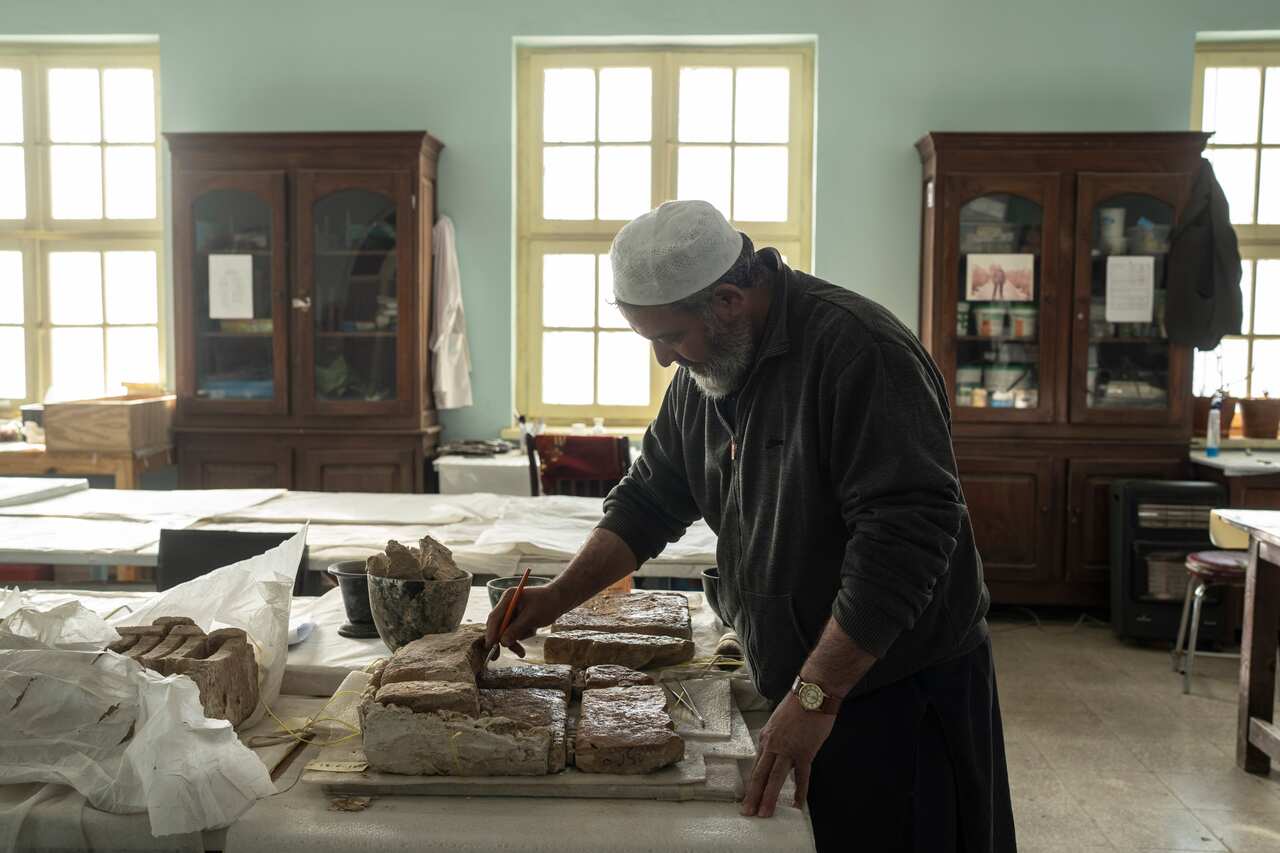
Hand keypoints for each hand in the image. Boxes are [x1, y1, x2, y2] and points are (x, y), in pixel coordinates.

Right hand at [483, 585, 566, 657]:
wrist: (559, 600)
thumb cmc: (547, 604)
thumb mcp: (532, 617)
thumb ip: (517, 629)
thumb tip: (503, 642)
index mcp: (508, 598)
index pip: (495, 617)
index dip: (491, 632)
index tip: (490, 646)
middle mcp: (506, 605)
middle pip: (497, 626)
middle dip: (501, 641)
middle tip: (496, 657)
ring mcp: (510, 612)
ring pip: (505, 632)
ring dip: (513, 641)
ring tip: (523, 651)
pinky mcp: (516, 619)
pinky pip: (513, 632)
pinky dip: (520, 637)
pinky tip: (533, 630)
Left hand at [741, 693, 835, 817]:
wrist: (813, 693)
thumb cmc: (798, 703)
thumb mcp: (779, 721)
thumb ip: (777, 738)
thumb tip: (778, 751)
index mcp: (766, 737)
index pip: (756, 766)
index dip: (752, 784)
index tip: (748, 797)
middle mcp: (773, 745)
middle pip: (760, 775)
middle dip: (753, 795)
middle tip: (747, 812)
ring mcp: (788, 750)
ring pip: (775, 778)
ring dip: (769, 797)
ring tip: (764, 813)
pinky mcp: (805, 752)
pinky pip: (802, 776)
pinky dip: (800, 792)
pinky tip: (797, 805)